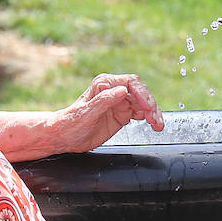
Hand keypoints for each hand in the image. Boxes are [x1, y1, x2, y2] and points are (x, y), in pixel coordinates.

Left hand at [48, 73, 164, 152]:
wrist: (64, 137)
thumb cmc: (71, 124)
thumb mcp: (86, 113)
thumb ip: (104, 101)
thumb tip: (122, 90)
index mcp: (105, 84)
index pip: (131, 83)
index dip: (142, 94)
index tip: (147, 107)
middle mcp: (114, 91)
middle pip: (140, 93)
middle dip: (150, 105)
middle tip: (154, 119)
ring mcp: (119, 102)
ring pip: (143, 103)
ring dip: (153, 113)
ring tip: (157, 125)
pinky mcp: (122, 114)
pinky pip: (141, 113)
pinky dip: (149, 118)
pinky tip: (153, 125)